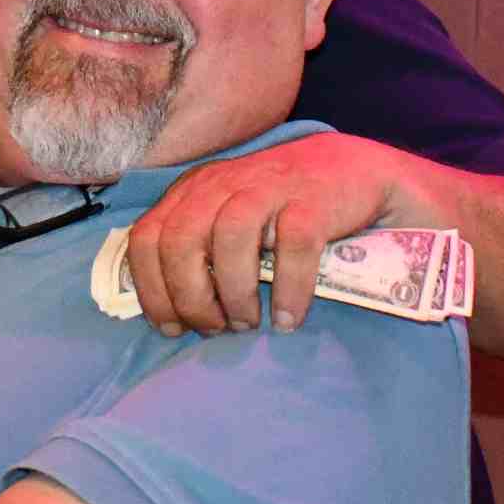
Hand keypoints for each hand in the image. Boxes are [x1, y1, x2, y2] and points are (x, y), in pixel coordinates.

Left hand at [125, 131, 439, 337]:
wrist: (356, 174)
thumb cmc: (284, 211)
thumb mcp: (228, 219)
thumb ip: (197, 249)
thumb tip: (168, 310)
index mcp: (193, 190)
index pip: (147, 238)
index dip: (152, 288)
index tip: (171, 327)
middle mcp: (222, 182)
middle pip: (181, 240)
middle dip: (189, 296)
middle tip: (214, 328)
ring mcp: (268, 186)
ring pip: (229, 238)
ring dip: (233, 292)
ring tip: (247, 323)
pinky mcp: (312, 198)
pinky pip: (293, 245)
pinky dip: (288, 288)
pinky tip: (289, 318)